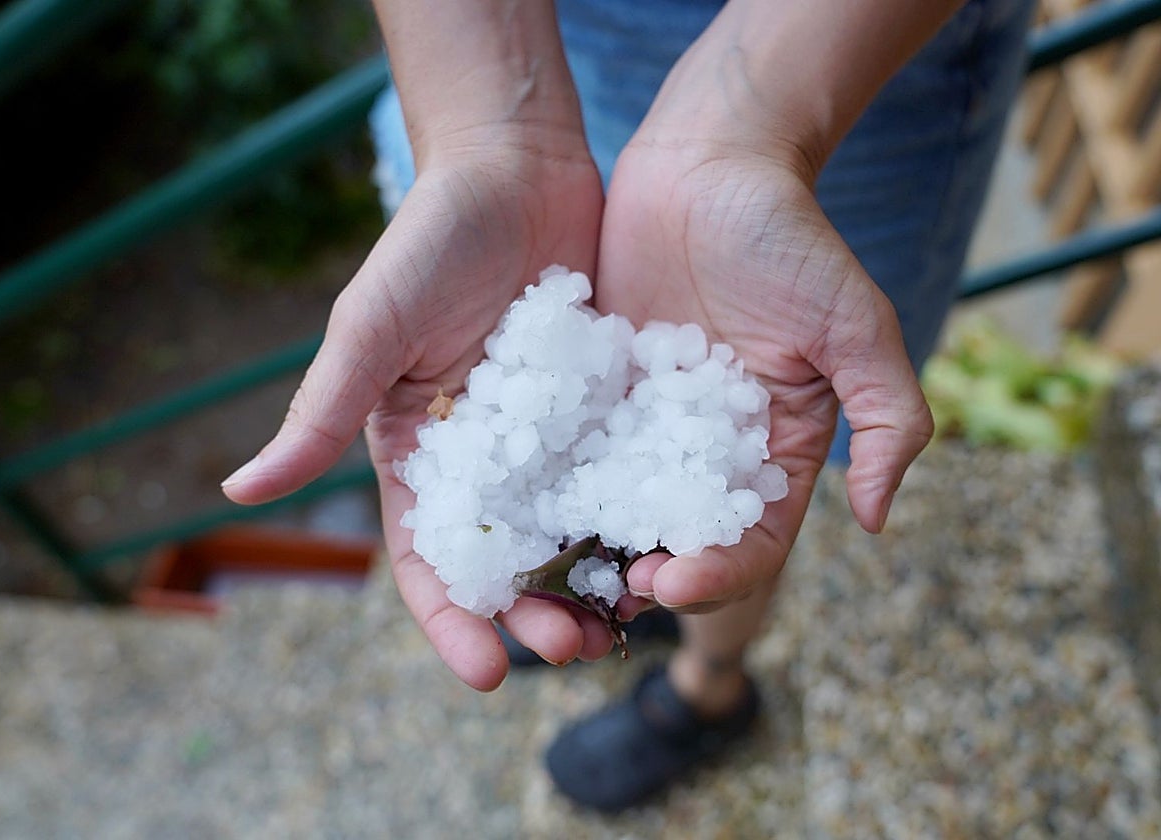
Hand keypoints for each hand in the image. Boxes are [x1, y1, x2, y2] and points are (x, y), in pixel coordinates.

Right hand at [222, 144, 617, 689]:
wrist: (514, 166)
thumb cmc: (429, 240)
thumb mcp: (373, 327)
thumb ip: (320, 411)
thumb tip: (236, 494)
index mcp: (420, 454)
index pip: (428, 559)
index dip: (452, 621)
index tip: (487, 675)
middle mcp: (484, 457)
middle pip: (508, 561)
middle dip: (534, 615)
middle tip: (577, 649)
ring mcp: (547, 434)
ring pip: (570, 530)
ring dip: (592, 581)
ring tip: (628, 617)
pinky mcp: (599, 405)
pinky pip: (620, 471)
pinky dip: (636, 513)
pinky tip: (668, 544)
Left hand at [595, 139, 933, 612]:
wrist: (708, 163)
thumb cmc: (790, 238)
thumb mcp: (855, 323)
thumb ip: (890, 417)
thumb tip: (880, 519)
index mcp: (773, 454)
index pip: (751, 543)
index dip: (719, 575)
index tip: (674, 581)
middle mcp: (706, 455)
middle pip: (677, 546)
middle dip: (644, 582)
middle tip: (602, 597)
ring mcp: (644, 430)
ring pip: (616, 515)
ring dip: (589, 554)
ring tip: (552, 575)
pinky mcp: (593, 398)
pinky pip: (568, 456)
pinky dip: (548, 492)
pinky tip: (515, 511)